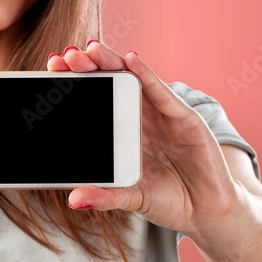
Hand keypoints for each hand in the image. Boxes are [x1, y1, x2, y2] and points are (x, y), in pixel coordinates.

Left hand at [47, 41, 243, 235]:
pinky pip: (161, 92)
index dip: (75, 84)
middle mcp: (137, 117)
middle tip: (65, 56)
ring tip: (91, 49)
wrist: (208, 212)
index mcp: (120, 132)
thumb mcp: (131, 198)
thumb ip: (105, 196)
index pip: (95, 100)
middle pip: (109, 83)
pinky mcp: (183, 117)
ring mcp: (160, 115)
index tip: (53, 70)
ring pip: (132, 80)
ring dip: (111, 62)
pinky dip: (146, 75)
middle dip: (87, 68)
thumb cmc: (168, 200)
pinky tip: (131, 61)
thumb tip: (74, 200)